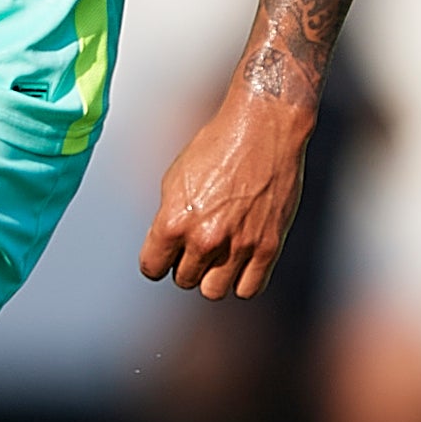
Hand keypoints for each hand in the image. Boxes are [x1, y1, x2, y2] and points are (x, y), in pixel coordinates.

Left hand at [139, 87, 314, 299]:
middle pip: (184, 280)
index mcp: (172, 221)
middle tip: (193, 249)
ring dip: (211, 277)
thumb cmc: (216, 147)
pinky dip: (241, 281)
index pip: (152, 268)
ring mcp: (238, 246)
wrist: (262, 130)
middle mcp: (204, 238)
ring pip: (213, 291)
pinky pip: (249, 288)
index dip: (156, 263)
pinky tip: (239, 263)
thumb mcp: (173, 180)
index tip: (163, 257)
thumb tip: (165, 245)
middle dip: (185, 266)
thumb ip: (167, 219)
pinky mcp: (268, 246)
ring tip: (216, 257)